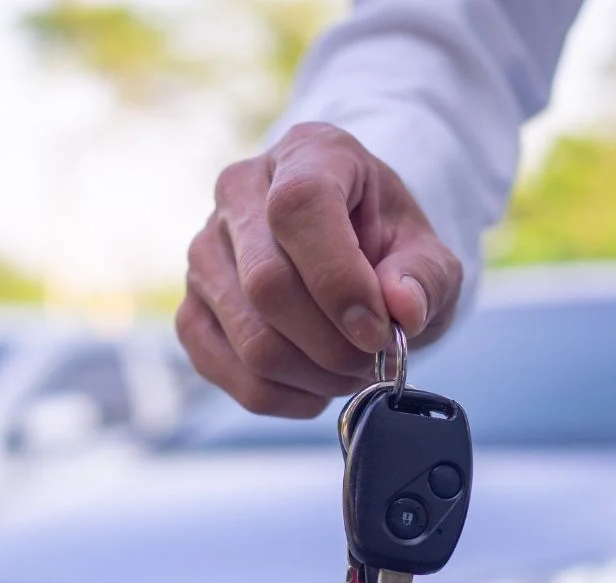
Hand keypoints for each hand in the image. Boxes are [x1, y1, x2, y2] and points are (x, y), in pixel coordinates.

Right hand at [177, 122, 462, 417]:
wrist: (346, 255)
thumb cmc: (384, 248)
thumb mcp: (425, 251)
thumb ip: (425, 276)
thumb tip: (403, 309)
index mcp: (304, 154)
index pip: (299, 209)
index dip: (340, 280)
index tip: (379, 329)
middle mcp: (238, 195)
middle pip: (268, 285)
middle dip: (334, 345)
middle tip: (375, 361)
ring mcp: (203, 255)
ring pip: (250, 339)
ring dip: (314, 376)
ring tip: (350, 372)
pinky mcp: (190, 311)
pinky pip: (227, 372)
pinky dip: (282, 396)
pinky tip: (314, 386)